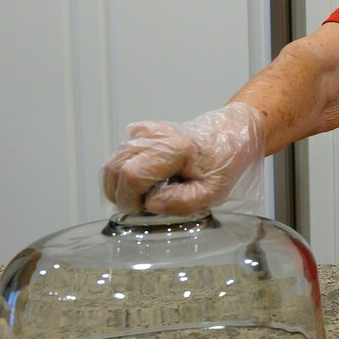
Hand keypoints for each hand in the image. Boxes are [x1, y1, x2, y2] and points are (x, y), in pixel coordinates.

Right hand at [102, 102, 264, 214]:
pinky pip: (117, 160)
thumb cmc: (222, 161)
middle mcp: (152, 134)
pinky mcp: (137, 132)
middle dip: (123, 195)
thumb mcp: (213, 191)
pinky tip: (146, 179)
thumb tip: (150, 204)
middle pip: (114, 170)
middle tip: (147, 203)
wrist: (227, 134)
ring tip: (149, 191)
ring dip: (122, 186)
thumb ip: (182, 203)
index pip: (132, 176)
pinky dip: (124, 176)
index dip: (132, 199)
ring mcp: (142, 130)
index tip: (146, 208)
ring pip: (111, 166)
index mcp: (173, 147)